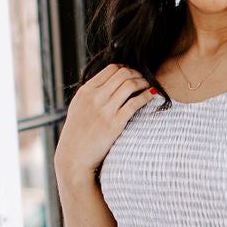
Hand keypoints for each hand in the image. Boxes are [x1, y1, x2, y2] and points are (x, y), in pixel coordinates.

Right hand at [55, 63, 156, 178]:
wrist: (74, 157)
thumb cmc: (77, 134)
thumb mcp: (78, 107)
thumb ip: (91, 94)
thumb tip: (107, 83)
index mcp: (86, 91)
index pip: (111, 69)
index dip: (126, 69)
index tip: (133, 74)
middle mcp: (95, 97)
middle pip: (123, 74)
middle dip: (137, 74)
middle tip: (143, 79)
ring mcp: (105, 110)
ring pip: (130, 85)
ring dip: (143, 83)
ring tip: (149, 87)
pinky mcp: (115, 124)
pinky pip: (135, 103)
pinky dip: (146, 96)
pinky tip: (152, 96)